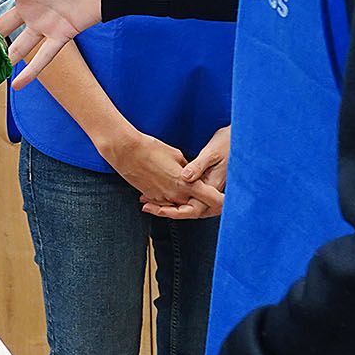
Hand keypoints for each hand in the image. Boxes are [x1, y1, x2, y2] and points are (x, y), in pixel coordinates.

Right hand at [105, 129, 223, 211]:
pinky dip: (169, 200)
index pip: (211, 198)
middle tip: (212, 199)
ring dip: (185, 202)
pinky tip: (169, 188)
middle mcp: (176, 195)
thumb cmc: (151, 148)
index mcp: (186, 183)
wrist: (126, 151)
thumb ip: (188, 168)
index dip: (222, 201)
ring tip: (188, 192)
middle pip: (196, 206)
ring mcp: (162, 198)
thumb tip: (191, 174)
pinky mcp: (151, 197)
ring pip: (179, 206)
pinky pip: (165, 203)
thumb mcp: (176, 154)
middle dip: (203, 204)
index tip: (229, 201)